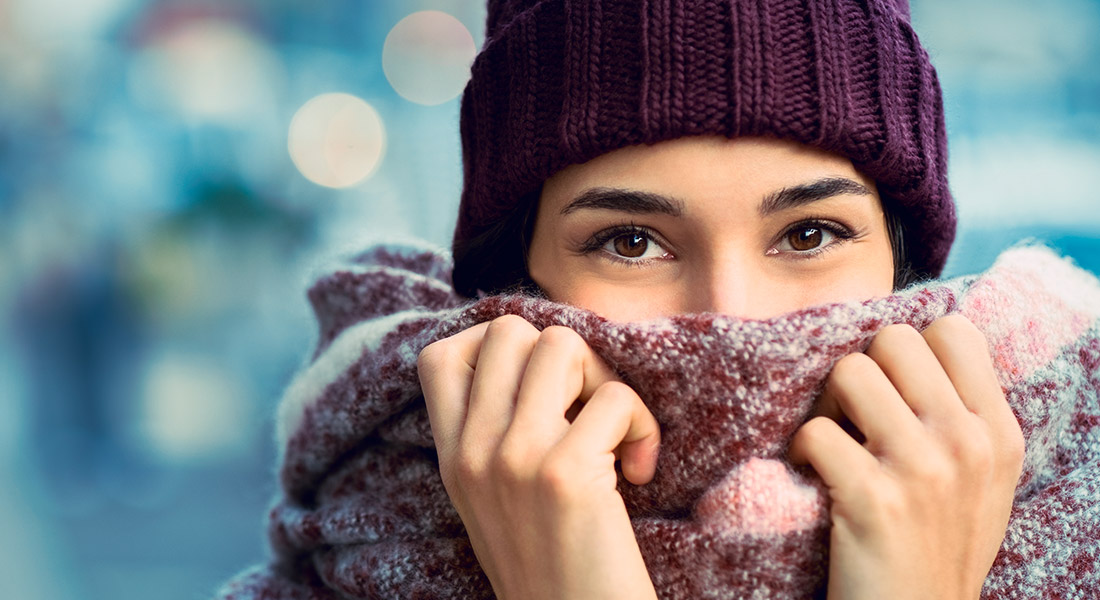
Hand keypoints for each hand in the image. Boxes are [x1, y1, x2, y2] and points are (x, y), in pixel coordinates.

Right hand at [417, 315, 660, 599]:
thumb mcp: (494, 500)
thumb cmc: (554, 568)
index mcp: (452, 458)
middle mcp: (473, 452)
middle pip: (510, 330)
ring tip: (615, 433)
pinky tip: (639, 471)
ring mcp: (515, 458)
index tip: (538, 387)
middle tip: (586, 407)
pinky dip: (643, 426)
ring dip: (605, 379)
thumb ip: (494, 436)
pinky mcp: (566, 473)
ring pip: (562, 344)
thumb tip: (538, 357)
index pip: (441, 356)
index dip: (495, 347)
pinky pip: (616, 397)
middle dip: (564, 355)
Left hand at [790, 315, 1024, 599]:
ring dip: (826, 406)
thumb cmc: (938, 545)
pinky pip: (815, 431)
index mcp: (997, 431)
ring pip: (849, 372)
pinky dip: (800, 451)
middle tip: (853, 415)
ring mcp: (922, 468)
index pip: (953, 330)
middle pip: (893, 340)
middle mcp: (967, 441)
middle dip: (862, 370)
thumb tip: (910, 347)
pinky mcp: (873, 498)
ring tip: (833, 444)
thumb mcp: (981, 479)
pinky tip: (812, 476)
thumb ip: (961, 414)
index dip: (909, 350)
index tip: (893, 388)